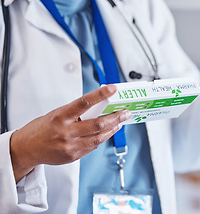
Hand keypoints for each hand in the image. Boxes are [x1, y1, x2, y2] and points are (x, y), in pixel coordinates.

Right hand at [10, 85, 130, 181]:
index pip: (84, 103)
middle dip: (116, 117)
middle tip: (125, 112)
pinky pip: (93, 146)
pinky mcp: (73, 156)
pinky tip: (107, 132)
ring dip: (113, 129)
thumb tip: (99, 106)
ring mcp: (70, 146)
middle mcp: (66, 132)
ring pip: (99, 137)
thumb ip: (77, 112)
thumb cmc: (42, 128)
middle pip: (97, 124)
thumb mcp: (57, 114)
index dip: (100, 95)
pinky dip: (102, 138)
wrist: (26, 149)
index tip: (113, 88)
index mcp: (61, 117)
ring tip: (120, 122)